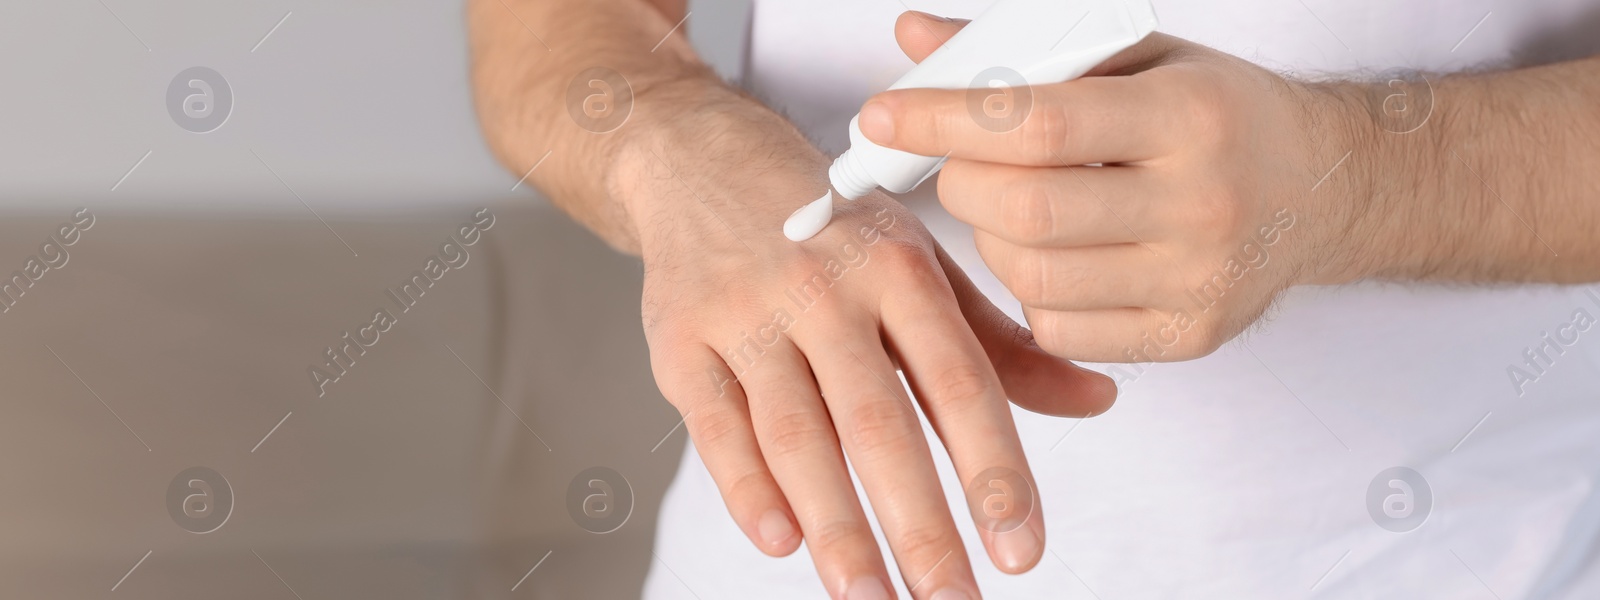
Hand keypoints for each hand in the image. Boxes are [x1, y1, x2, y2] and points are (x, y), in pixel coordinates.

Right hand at [617, 118, 1113, 598]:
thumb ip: (1000, 345)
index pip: (959, 381)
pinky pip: (715, 424)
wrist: (701, 160)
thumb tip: (1097, 400)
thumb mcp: (920, 264)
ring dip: (835, 526)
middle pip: (876, 422)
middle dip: (918, 523)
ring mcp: (746, 315)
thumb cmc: (829, 226)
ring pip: (795, 433)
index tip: (1020, 549)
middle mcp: (824, 289)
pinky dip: (745, 486)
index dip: (993, 469)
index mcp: (899, 269)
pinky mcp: (680, 341)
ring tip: (871, 599)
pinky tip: (782, 542)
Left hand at [860, 13, 1364, 361]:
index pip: (1038, 122)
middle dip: (960, 184)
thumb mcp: (1136, 58)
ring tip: (1011, 207)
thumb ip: (1025, 50)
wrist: (1320, 189)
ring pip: (1032, 276)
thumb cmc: (1217, 115)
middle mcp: (1201, 201)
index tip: (882, 116)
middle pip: (1025, 210)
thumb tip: (915, 39)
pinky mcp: (1187, 337)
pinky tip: (1055, 254)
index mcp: (1188, 115)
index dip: (943, 120)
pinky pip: (1060, 328)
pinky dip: (1031, 292)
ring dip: (990, 240)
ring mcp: (1196, 280)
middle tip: (957, 165)